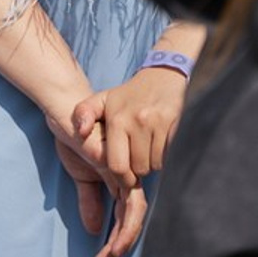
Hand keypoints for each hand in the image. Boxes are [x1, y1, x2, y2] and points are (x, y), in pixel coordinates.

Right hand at [48, 111, 146, 256]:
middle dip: (122, 243)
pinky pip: (121, 188)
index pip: (128, 215)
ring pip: (132, 208)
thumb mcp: (80, 175)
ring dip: (122, 235)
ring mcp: (121, 165)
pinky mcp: (109, 157)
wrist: (63, 108)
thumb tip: (96, 231)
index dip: (119, 239)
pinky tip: (106, 229)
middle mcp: (127, 174)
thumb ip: (90, 200)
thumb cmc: (75, 137)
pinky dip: (118, 213)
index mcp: (121, 179)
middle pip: (134, 216)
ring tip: (106, 255)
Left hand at [73, 67, 187, 187]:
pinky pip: (171, 156)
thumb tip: (80, 132)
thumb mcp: (102, 100)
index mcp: (117, 120)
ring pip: (156, 165)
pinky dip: (166, 156)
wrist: (161, 78)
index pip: (117, 165)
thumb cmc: (128, 95)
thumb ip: (84, 113)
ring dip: (152, 163)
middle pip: (139, 169)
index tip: (124, 176)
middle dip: (138, 171)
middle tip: (136, 162)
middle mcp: (137, 122)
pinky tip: (160, 144)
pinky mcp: (177, 127)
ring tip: (147, 149)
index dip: (122, 178)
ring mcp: (158, 125)